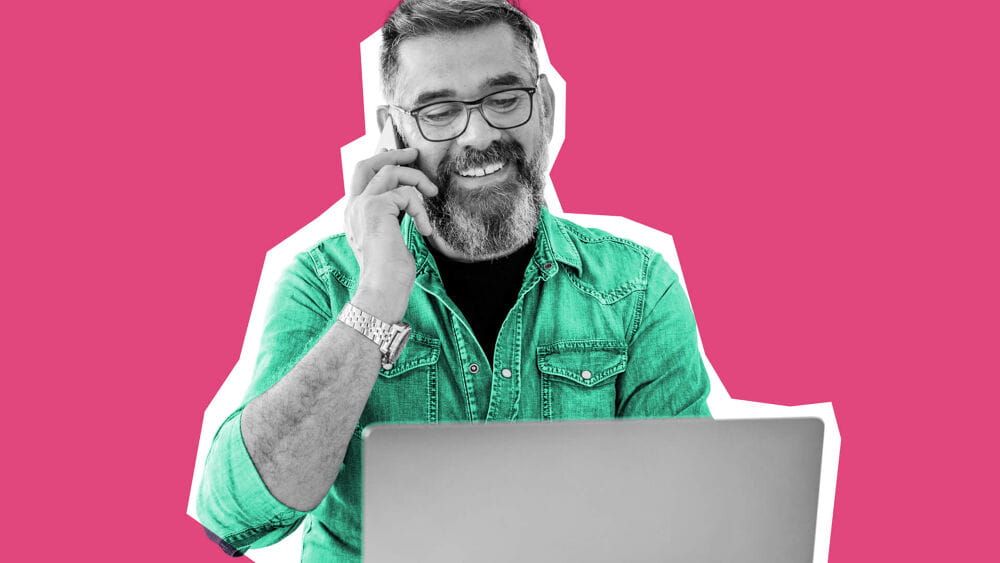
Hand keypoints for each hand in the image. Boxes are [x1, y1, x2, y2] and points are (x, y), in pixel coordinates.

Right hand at [345, 147, 437, 320]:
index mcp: (354, 215)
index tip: (396, 156)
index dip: (379, 162)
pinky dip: (421, 210)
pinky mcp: (376, 207)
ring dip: (416, 179)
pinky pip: (406, 194)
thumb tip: (405, 200)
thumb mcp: (389, 238)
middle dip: (392, 155)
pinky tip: (424, 229)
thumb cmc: (389, 273)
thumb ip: (391, 217)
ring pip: (390, 172)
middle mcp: (353, 207)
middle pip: (367, 165)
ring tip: (432, 193)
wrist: (382, 288)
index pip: (361, 177)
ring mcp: (362, 206)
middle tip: (413, 154)